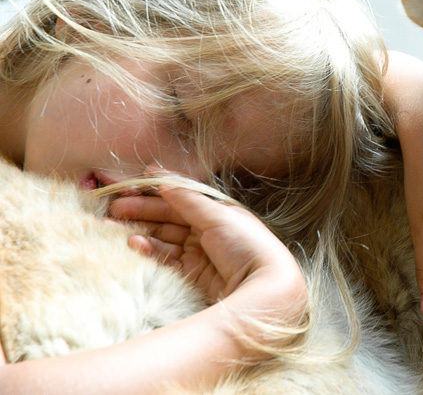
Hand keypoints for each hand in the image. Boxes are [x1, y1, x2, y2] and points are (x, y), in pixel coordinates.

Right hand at [109, 185, 306, 324]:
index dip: (157, 191)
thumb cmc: (247, 245)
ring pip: (164, 237)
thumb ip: (189, 199)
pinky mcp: (193, 274)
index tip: (131, 185)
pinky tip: (134, 243)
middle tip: (114, 206)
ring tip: (113, 224)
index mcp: (219, 211)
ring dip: (140, 230)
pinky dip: (150, 250)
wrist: (263, 287)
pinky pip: (166, 258)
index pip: (182, 198)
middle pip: (170, 216)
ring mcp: (200, 253)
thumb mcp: (219, 215)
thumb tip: (164, 180)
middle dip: (142, 210)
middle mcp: (209, 230)